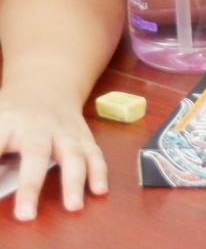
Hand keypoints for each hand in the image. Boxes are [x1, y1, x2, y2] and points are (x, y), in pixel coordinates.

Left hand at [0, 82, 107, 219]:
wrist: (46, 88)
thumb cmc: (12, 114)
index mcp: (7, 124)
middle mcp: (38, 127)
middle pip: (35, 153)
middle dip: (31, 185)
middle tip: (26, 214)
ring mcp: (64, 132)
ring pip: (72, 155)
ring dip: (74, 181)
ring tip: (74, 206)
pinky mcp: (83, 137)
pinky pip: (93, 154)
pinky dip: (99, 172)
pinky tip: (99, 190)